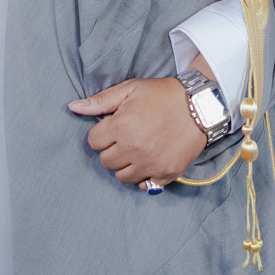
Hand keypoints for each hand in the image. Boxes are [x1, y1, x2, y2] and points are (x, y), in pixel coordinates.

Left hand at [69, 77, 206, 186]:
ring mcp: (151, 163)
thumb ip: (101, 101)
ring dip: (125, 166)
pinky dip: (144, 177)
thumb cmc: (163, 95)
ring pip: (122, 177)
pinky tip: (149, 161)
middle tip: (125, 139)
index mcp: (122, 126)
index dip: (102, 134)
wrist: (200, 106)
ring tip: (136, 151)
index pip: (94, 142)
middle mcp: (134, 148)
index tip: (114, 128)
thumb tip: (73, 107)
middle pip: (105, 162)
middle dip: (111, 150)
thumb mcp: (131, 89)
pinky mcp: (166, 173)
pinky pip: (144, 185)